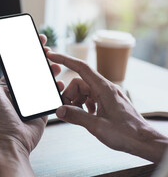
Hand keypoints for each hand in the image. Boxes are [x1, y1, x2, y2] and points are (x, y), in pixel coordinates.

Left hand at [0, 34, 63, 175]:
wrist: (11, 141)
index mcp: (6, 85)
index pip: (17, 64)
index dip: (26, 51)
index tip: (34, 40)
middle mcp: (19, 92)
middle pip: (32, 70)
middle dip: (41, 59)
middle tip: (48, 51)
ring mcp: (31, 100)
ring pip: (43, 81)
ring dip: (50, 71)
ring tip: (55, 66)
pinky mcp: (42, 109)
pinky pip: (51, 95)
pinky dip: (57, 88)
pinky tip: (59, 83)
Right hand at [47, 52, 167, 162]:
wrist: (144, 141)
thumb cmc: (126, 133)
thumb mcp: (96, 126)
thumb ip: (76, 116)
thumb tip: (59, 110)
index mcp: (104, 88)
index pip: (80, 67)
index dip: (65, 59)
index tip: (52, 55)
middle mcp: (106, 88)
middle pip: (79, 83)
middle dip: (69, 95)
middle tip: (66, 110)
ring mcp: (108, 94)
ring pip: (84, 91)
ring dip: (77, 102)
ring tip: (78, 116)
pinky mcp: (109, 102)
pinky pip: (91, 97)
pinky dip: (85, 105)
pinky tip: (88, 116)